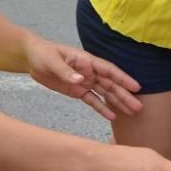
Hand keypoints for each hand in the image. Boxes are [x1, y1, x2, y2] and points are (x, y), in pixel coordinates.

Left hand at [25, 38, 142, 119]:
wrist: (32, 58)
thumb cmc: (43, 54)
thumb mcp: (52, 61)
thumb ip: (66, 72)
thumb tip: (81, 80)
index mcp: (86, 61)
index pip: (108, 70)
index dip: (123, 78)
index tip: (136, 87)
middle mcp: (89, 71)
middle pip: (111, 84)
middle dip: (125, 95)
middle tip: (138, 107)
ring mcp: (85, 81)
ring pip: (105, 93)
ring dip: (118, 103)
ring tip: (131, 112)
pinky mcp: (77, 91)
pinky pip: (92, 100)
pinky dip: (102, 108)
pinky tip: (112, 116)